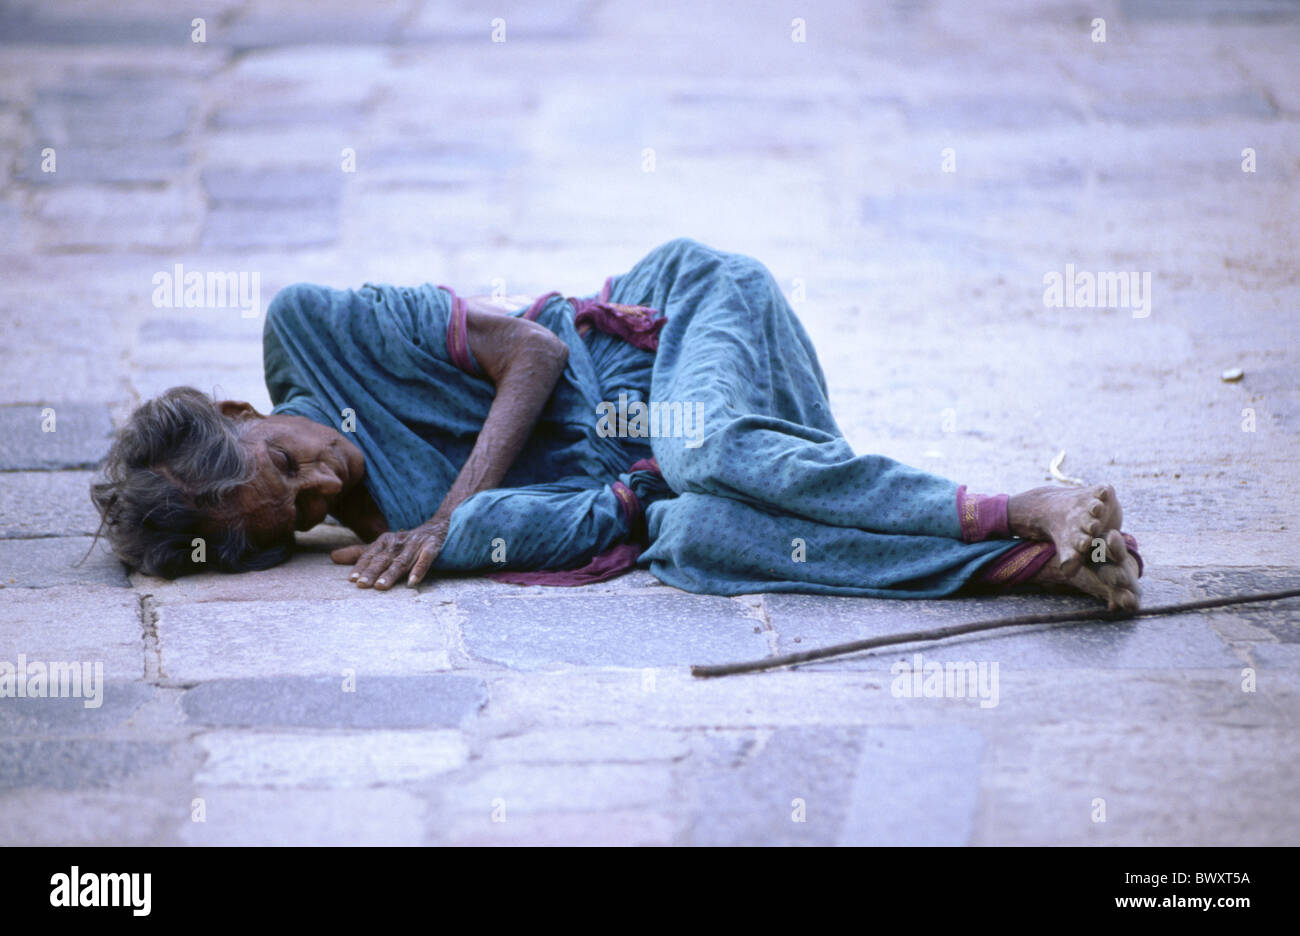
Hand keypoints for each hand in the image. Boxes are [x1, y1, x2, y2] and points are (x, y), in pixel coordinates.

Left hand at [330, 521, 447, 588]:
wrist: (437, 528)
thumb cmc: (404, 543)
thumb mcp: (381, 546)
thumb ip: (358, 553)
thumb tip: (332, 557)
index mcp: (384, 541)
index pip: (370, 555)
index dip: (361, 567)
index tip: (352, 579)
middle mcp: (398, 542)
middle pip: (383, 559)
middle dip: (372, 572)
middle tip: (362, 585)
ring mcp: (415, 545)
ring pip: (401, 561)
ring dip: (391, 574)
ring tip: (381, 587)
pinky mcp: (432, 548)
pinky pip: (425, 560)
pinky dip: (419, 570)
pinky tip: (413, 582)